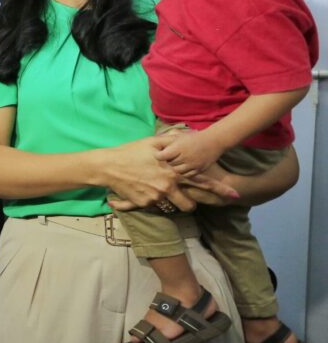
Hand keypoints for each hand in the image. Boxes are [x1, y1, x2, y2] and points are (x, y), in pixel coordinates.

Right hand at [106, 137, 239, 211]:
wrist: (107, 166)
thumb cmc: (130, 152)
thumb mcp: (152, 142)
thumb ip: (172, 141)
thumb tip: (187, 135)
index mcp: (172, 171)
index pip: (201, 181)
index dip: (219, 189)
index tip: (235, 195)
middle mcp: (167, 187)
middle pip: (189, 204)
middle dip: (192, 204)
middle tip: (191, 201)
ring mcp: (156, 198)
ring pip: (171, 207)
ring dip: (170, 202)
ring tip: (158, 190)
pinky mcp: (144, 204)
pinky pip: (153, 206)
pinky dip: (149, 199)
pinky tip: (138, 189)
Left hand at [156, 128, 224, 177]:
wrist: (213, 141)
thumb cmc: (194, 137)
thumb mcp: (179, 136)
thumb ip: (167, 142)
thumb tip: (156, 145)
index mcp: (178, 147)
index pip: (161, 156)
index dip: (159, 156)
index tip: (159, 155)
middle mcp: (184, 157)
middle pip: (169, 164)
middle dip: (167, 162)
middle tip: (167, 159)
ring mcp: (192, 164)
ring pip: (176, 171)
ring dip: (174, 168)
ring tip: (175, 164)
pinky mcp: (198, 170)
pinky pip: (186, 175)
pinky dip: (183, 172)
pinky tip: (183, 168)